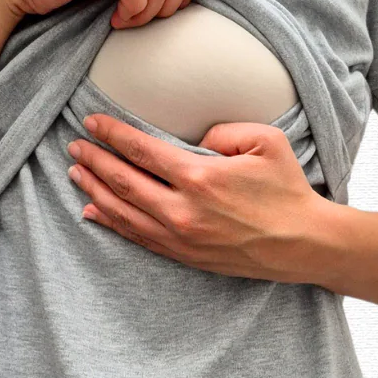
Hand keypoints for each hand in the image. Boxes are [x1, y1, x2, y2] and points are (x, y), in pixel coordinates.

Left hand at [66, 112, 334, 282]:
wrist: (302, 244)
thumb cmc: (287, 190)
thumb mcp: (266, 141)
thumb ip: (226, 129)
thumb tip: (198, 135)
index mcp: (200, 177)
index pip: (141, 151)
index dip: (112, 135)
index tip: (92, 122)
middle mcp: (182, 210)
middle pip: (123, 182)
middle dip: (94, 161)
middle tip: (75, 146)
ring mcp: (180, 237)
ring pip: (123, 212)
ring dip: (94, 191)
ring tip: (75, 173)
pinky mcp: (184, 255)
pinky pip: (137, 238)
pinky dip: (111, 223)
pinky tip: (93, 212)